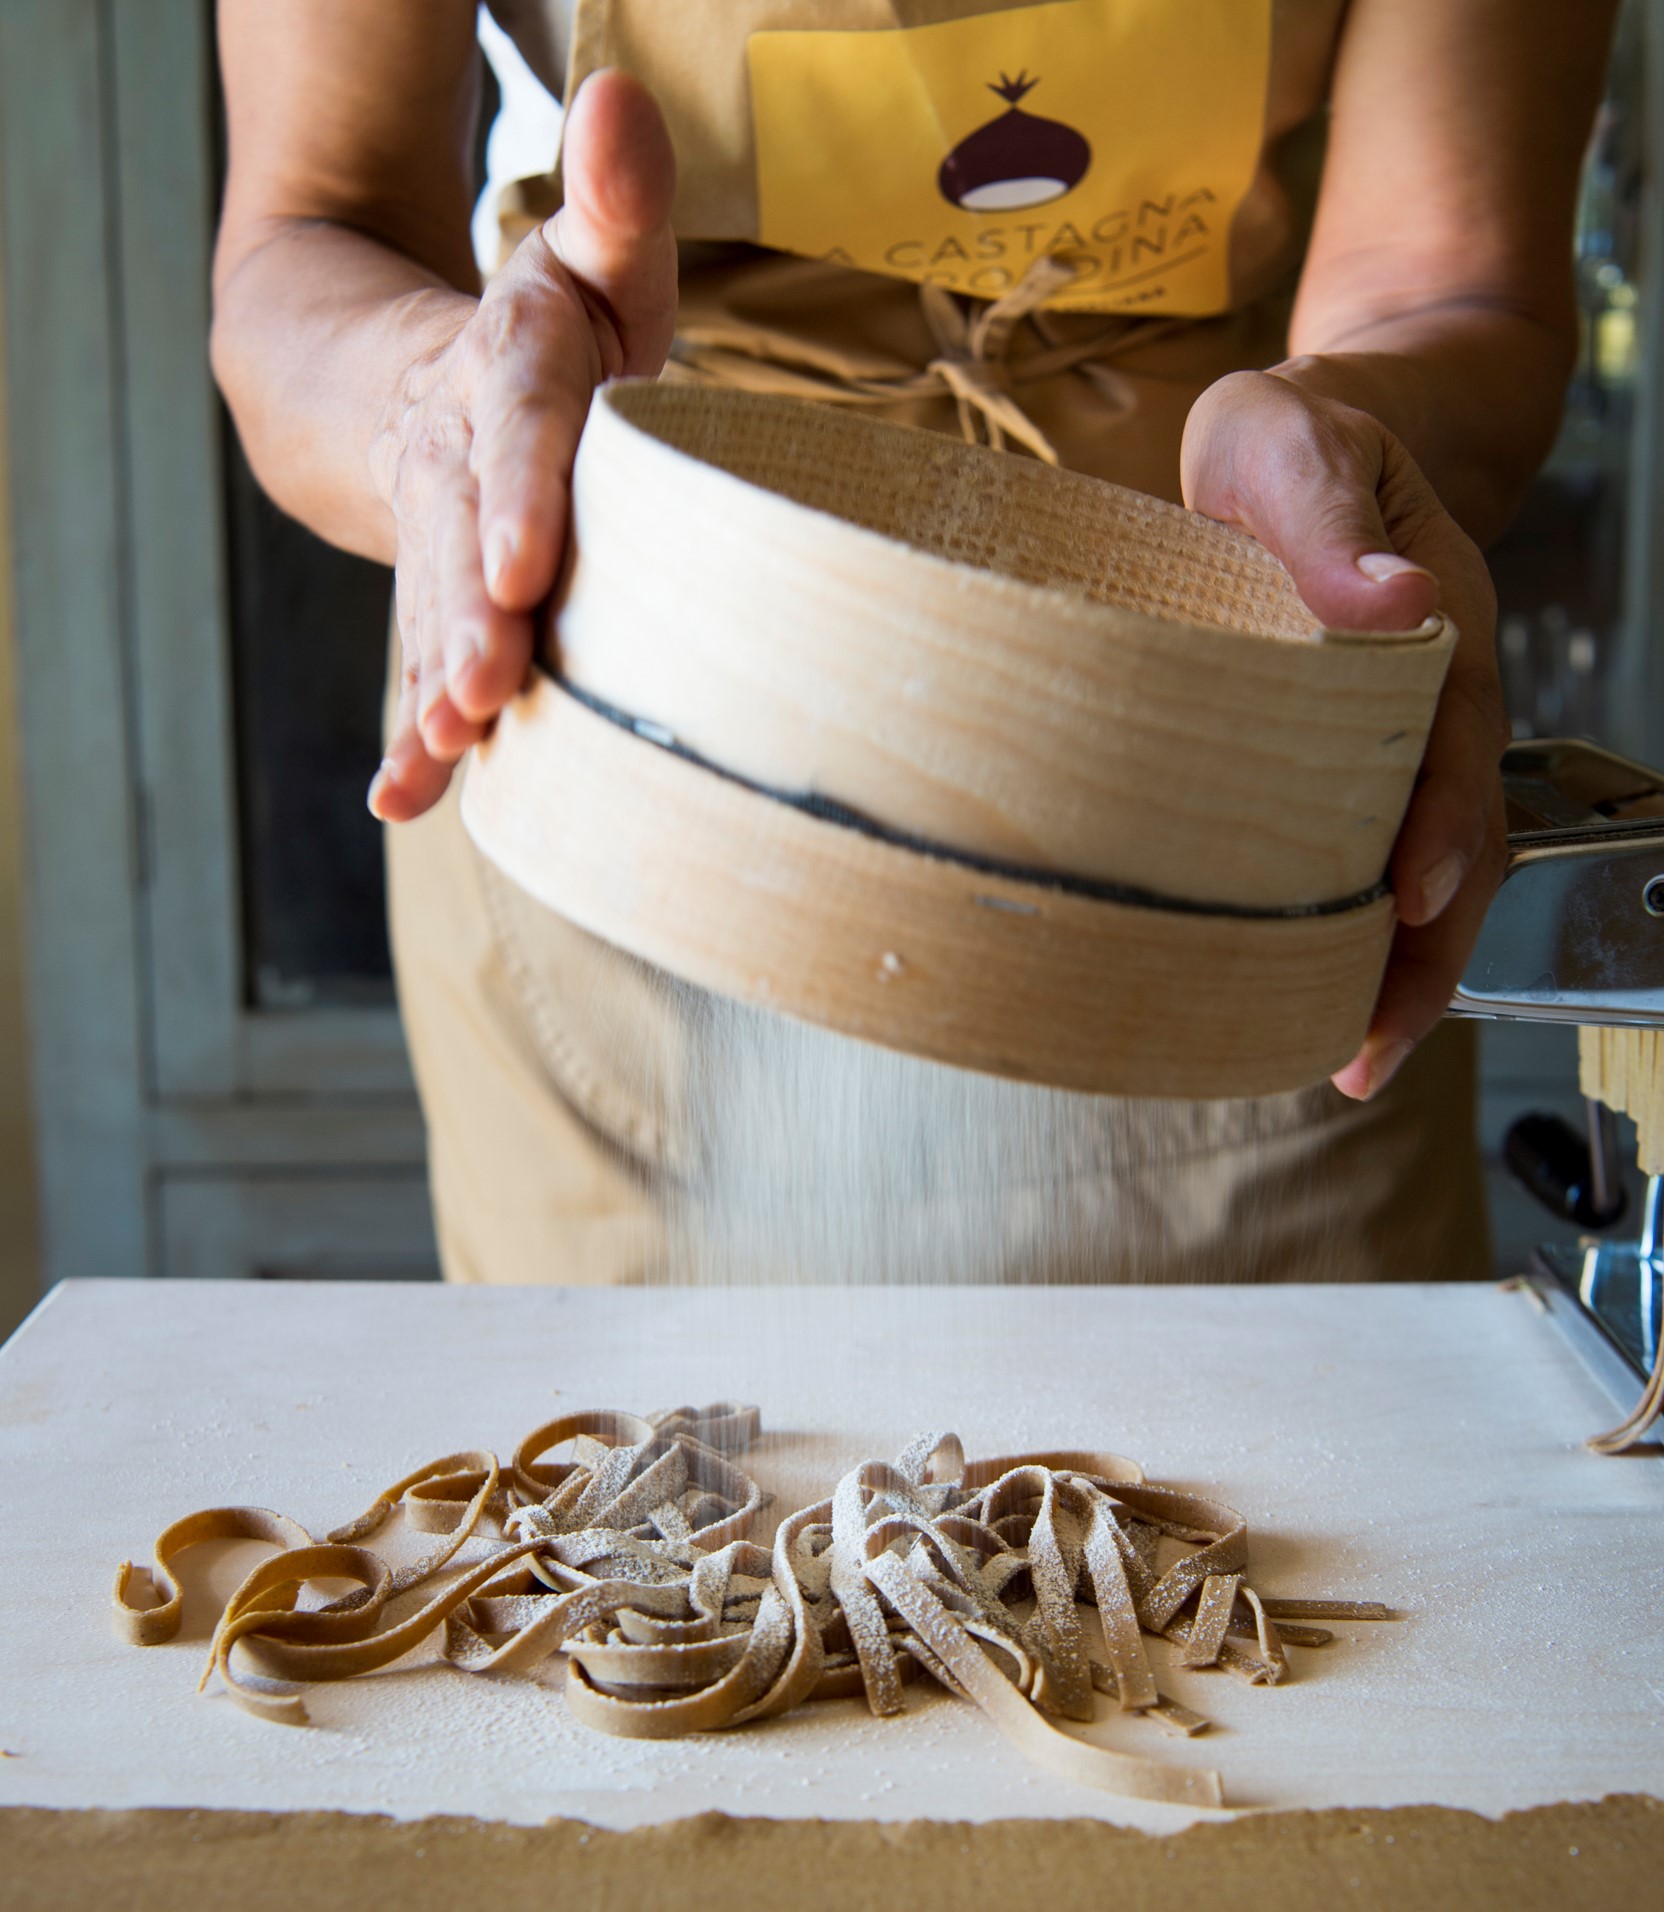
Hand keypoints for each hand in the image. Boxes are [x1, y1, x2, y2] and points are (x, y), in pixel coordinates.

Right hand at [366, 70, 676, 821]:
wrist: (423, 384)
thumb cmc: (557, 336)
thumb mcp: (593, 262)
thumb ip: (617, 200)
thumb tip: (622, 92)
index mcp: (514, 373)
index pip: (522, 427)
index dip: (521, 493)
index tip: (522, 564)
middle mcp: (464, 460)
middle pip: (460, 538)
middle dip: (467, 614)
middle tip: (482, 684)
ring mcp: (438, 539)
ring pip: (429, 612)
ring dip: (433, 685)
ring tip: (442, 750)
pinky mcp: (433, 599)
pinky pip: (417, 664)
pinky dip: (410, 732)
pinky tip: (403, 799)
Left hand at [1181, 368, 1508, 1100]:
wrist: (1301, 433)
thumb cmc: (1292, 438)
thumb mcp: (1290, 446)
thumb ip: (1327, 516)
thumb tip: (1386, 604)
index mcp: (1436, 624)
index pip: (1457, 744)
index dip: (1444, 828)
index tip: (1412, 904)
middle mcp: (1433, 693)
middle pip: (1458, 841)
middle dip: (1427, 954)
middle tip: (1367, 1052)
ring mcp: (1399, 735)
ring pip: (1423, 867)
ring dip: (1395, 967)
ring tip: (1347, 1059)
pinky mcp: (1348, 759)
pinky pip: (1371, 852)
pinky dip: (1351, 929)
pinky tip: (1308, 988)